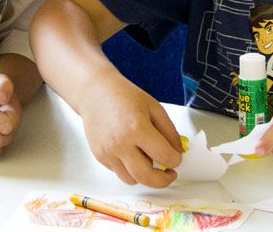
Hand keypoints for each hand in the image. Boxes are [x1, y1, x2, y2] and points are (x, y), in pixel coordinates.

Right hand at [76, 72, 183, 187]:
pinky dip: (130, 169)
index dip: (175, 160)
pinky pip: (119, 172)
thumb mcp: (154, 107)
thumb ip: (169, 131)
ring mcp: (108, 152)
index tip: (176, 158)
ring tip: (149, 161)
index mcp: (137, 128)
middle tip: (169, 174)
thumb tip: (177, 151)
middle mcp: (120, 143)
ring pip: (132, 180)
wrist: (95, 92)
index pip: (164, 156)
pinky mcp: (100, 156)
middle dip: (163, 180)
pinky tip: (133, 154)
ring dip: (145, 175)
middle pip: (146, 177)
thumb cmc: (123, 96)